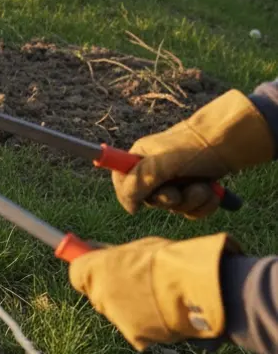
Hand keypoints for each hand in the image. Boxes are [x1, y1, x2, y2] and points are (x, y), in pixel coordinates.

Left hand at [70, 233, 234, 349]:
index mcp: (93, 270)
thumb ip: (114, 254)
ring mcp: (116, 318)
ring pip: (118, 312)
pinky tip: (167, 313)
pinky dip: (148, 324)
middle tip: (137, 282)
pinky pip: (138, 329)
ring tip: (160, 298)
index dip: (88, 270)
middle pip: (97, 294)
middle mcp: (98, 295)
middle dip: (112, 289)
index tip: (98, 266)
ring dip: (132, 307)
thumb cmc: (168, 261)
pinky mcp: (135, 337)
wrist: (194, 288)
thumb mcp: (138, 248)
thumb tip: (96, 249)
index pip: (76, 273)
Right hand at [113, 90, 270, 218]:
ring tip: (203, 186)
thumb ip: (138, 183)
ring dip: (191, 201)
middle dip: (169, 200)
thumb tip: (129, 207)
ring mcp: (176, 182)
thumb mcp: (160, 163)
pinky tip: (213, 193)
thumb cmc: (193, 148)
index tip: (138, 205)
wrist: (232, 143)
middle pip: (151, 201)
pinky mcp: (195, 190)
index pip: (121, 182)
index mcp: (140, 159)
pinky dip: (204, 205)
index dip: (129, 195)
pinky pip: (192, 210)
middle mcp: (156, 171)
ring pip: (175, 208)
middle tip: (178, 192)